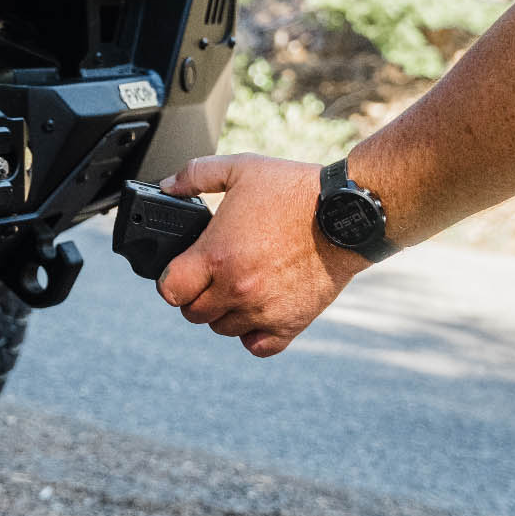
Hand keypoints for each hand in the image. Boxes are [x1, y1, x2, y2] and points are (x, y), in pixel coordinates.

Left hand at [155, 153, 364, 356]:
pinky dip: (253, 334)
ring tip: (238, 285)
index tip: (182, 270)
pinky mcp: (291, 323)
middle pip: (193, 313)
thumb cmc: (294, 190)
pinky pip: (258, 346)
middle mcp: (237, 289)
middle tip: (211, 274)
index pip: (170, 291)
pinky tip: (258, 309)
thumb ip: (195, 174)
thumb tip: (168, 187)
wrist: (346, 214)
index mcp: (217, 255)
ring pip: (222, 329)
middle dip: (196, 294)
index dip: (171, 280)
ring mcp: (264, 310)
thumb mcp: (240, 168)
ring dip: (223, 311)